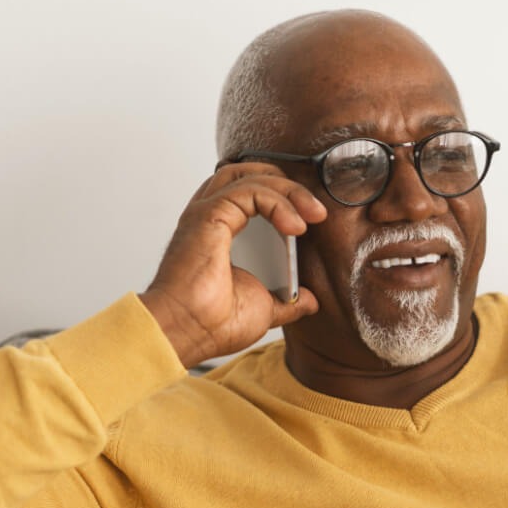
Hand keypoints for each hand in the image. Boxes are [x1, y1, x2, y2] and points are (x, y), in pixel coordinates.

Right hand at [142, 164, 327, 368]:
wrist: (190, 333)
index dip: (285, 197)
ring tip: (313, 216)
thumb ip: (287, 301)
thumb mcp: (265, 308)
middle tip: (317, 213)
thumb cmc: (214, 323)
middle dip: (289, 186)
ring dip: (288, 190)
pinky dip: (277, 201)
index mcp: (222, 232)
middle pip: (250, 174)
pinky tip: (294, 228)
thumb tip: (309, 300)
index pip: (253, 193)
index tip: (314, 221)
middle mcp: (212, 217)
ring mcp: (208, 213)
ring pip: (250, 177)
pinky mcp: (209, 216)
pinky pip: (248, 191)